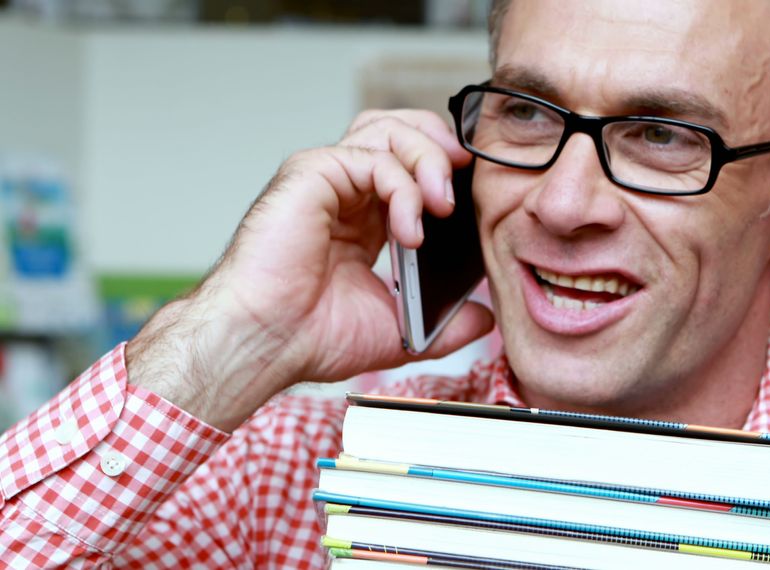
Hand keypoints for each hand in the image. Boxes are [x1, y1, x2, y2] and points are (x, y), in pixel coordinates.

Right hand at [126, 110, 494, 430]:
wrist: (265, 345)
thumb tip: (487, 319)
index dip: (447, 167)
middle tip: (466, 184)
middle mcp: (345, 189)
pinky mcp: (311, 174)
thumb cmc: (311, 337)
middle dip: (442, 147)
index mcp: (365, 216)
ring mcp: (326, 177)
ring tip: (443, 204)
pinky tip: (411, 229)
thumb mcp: (400, 330)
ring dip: (428, 160)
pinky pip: (371, 158)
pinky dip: (402, 187)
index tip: (477, 195)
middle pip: (402, 129)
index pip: (413, 162)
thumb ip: (446, 323)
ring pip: (389, 130)